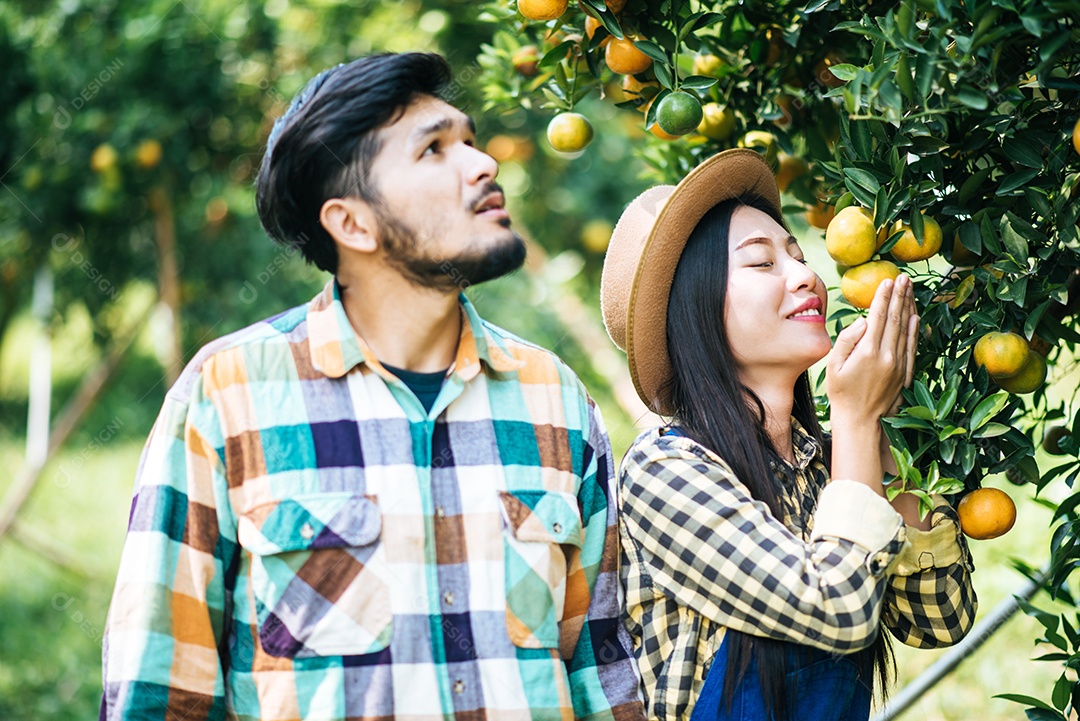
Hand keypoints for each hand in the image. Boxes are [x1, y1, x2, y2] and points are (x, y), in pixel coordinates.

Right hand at [827, 274, 918, 424]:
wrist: (861, 422)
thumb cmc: (841, 394)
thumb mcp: (833, 366)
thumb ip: (846, 340)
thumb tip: (861, 321)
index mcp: (867, 352)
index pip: (878, 317)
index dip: (883, 297)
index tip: (887, 281)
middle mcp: (887, 356)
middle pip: (896, 319)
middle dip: (899, 296)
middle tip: (903, 277)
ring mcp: (899, 364)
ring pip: (906, 329)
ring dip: (908, 307)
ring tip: (910, 289)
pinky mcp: (905, 373)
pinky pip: (912, 346)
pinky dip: (915, 329)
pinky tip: (915, 316)